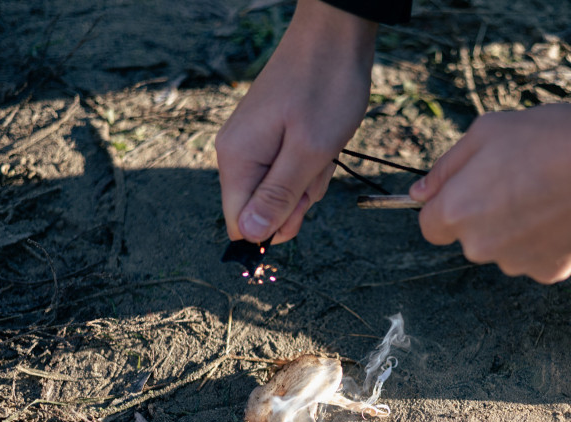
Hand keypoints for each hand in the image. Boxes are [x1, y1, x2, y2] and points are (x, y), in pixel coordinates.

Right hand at [216, 0, 376, 243]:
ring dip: (310, 178)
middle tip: (317, 162)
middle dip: (299, 198)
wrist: (334, 37)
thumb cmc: (325, 89)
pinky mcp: (271, 136)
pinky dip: (312, 162)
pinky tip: (322, 139)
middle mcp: (236, 154)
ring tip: (322, 143)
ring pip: (282, 190)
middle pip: (264, 209)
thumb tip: (250, 235)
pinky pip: (290, 169)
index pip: (241, 223)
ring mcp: (254, 144)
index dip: (274, 226)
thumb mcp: (308, 152)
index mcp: (237, 159)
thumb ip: (278, 197)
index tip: (301, 200)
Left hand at [409, 96, 570, 282]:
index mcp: (457, 212)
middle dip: (487, 214)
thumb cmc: (552, 137)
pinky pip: (541, 256)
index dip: (449, 204)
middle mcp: (481, 247)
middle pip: (472, 237)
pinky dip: (551, 239)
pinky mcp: (553, 272)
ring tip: (552, 190)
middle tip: (522, 178)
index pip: (432, 224)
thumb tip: (418, 194)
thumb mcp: (487, 132)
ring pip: (508, 248)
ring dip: (520, 227)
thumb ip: (446, 168)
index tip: (473, 186)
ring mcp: (518, 263)